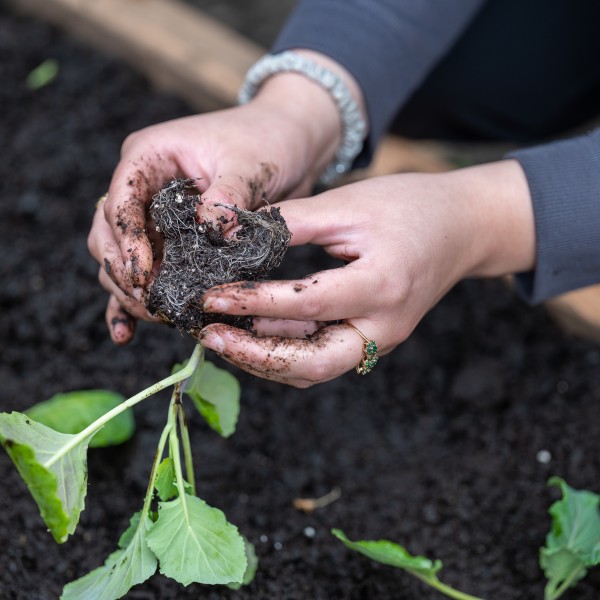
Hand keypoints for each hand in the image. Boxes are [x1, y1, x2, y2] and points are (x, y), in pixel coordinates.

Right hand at [87, 67, 347, 343]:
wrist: (287, 144)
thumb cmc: (266, 141)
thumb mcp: (250, 163)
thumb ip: (227, 197)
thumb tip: (210, 231)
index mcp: (150, 156)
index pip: (121, 200)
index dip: (126, 240)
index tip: (143, 275)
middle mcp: (144, 186)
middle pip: (109, 232)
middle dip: (124, 271)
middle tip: (151, 302)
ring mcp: (154, 214)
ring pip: (121, 256)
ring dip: (130, 289)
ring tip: (155, 316)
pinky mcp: (171, 239)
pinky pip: (145, 271)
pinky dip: (135, 299)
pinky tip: (128, 331)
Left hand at [199, 160, 534, 386]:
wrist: (463, 227)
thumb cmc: (412, 207)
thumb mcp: (350, 204)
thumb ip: (292, 222)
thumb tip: (235, 234)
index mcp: (382, 285)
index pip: (307, 305)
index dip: (253, 303)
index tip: (211, 297)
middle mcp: (384, 325)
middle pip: (312, 364)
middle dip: (254, 356)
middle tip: (209, 336)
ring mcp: (382, 339)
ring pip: (315, 368)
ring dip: (264, 359)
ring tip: (221, 337)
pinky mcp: (373, 339)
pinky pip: (324, 356)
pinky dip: (285, 351)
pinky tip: (253, 334)